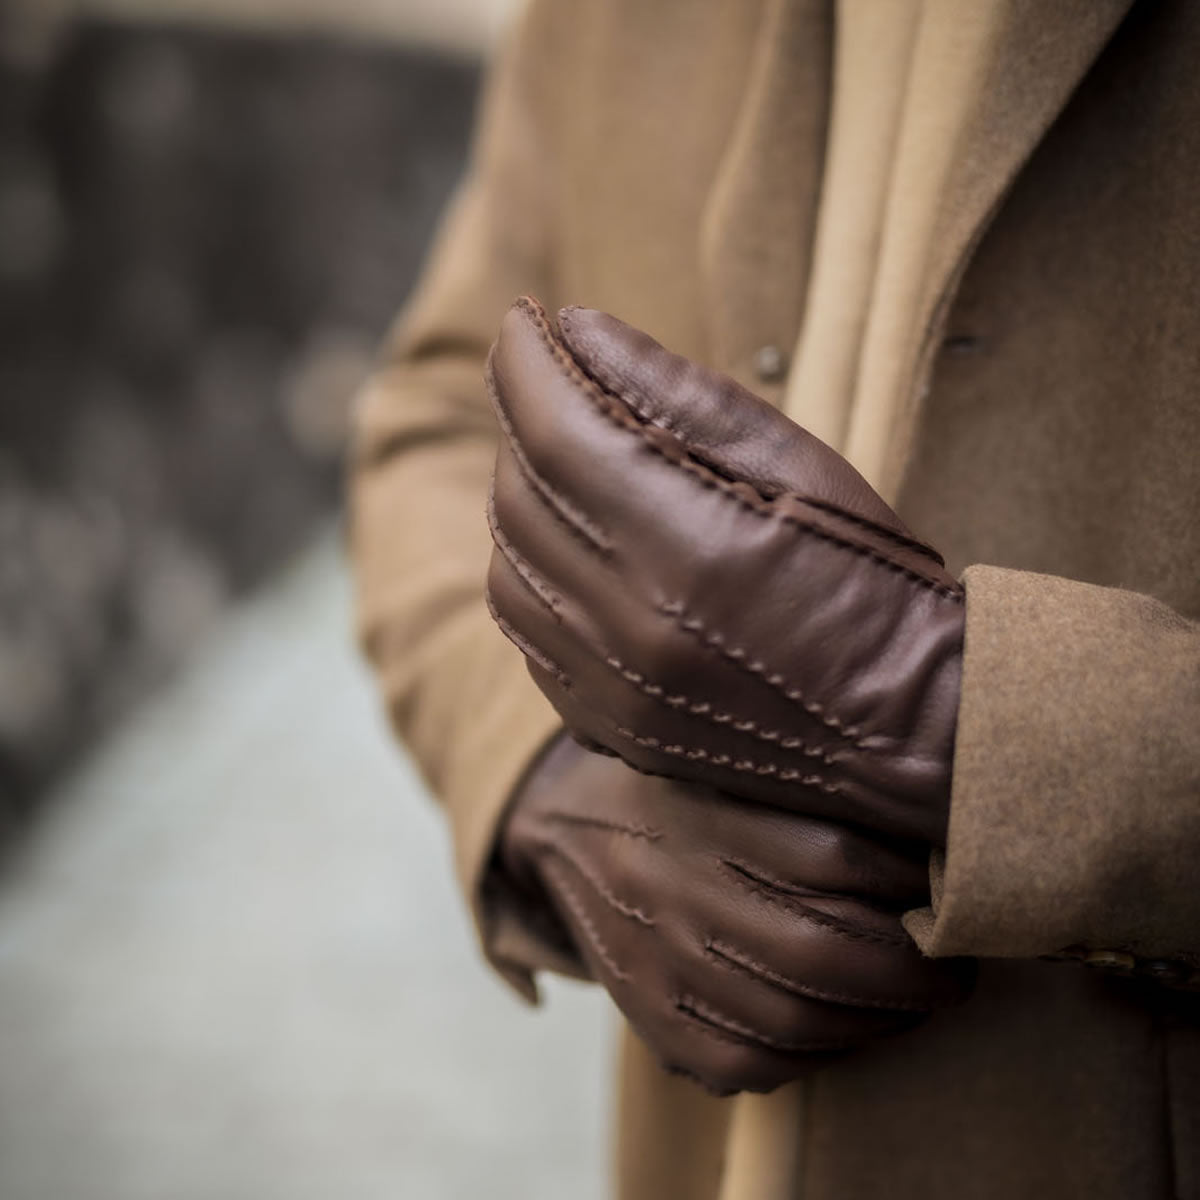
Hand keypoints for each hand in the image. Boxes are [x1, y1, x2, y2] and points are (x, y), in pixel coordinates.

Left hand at [486, 298, 963, 845]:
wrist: (906, 725)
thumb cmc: (869, 578)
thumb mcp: (797, 459)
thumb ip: (675, 389)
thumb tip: (575, 327)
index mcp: (687, 549)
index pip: (555, 431)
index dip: (526, 362)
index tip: (524, 320)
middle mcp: (630, 627)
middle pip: (519, 494)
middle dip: (523, 420)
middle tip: (554, 382)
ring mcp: (609, 688)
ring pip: (508, 564)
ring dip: (523, 496)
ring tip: (568, 462)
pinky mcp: (605, 723)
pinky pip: (524, 629)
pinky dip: (531, 570)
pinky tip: (574, 544)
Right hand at [502, 735, 971, 1094]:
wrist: (565, 830)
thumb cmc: (676, 785)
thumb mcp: (731, 759)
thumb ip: (811, 789)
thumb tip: (927, 829)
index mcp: (699, 813)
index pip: (834, 857)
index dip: (910, 881)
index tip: (949, 884)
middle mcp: (672, 888)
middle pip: (821, 951)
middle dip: (913, 973)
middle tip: (954, 970)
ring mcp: (655, 963)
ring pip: (794, 1020)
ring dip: (879, 1021)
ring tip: (912, 999)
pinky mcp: (651, 1017)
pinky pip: (751, 1064)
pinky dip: (818, 1055)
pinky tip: (844, 1026)